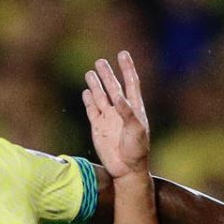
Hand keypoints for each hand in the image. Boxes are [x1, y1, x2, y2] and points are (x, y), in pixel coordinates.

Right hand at [83, 51, 150, 178]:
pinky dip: (88, 100)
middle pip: (113, 87)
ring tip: (90, 72)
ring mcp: (109, 118)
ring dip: (96, 84)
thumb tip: (118, 96)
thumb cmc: (137, 151)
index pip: (131, 83)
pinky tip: (86, 91)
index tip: (123, 54)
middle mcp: (121, 110)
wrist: (126, 169)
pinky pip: (92, 110)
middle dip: (107, 74)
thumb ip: (128, 113)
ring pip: (100, 96)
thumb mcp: (136, 131)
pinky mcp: (98, 127)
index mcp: (134, 108)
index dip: (127, 68)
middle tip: (100, 61)